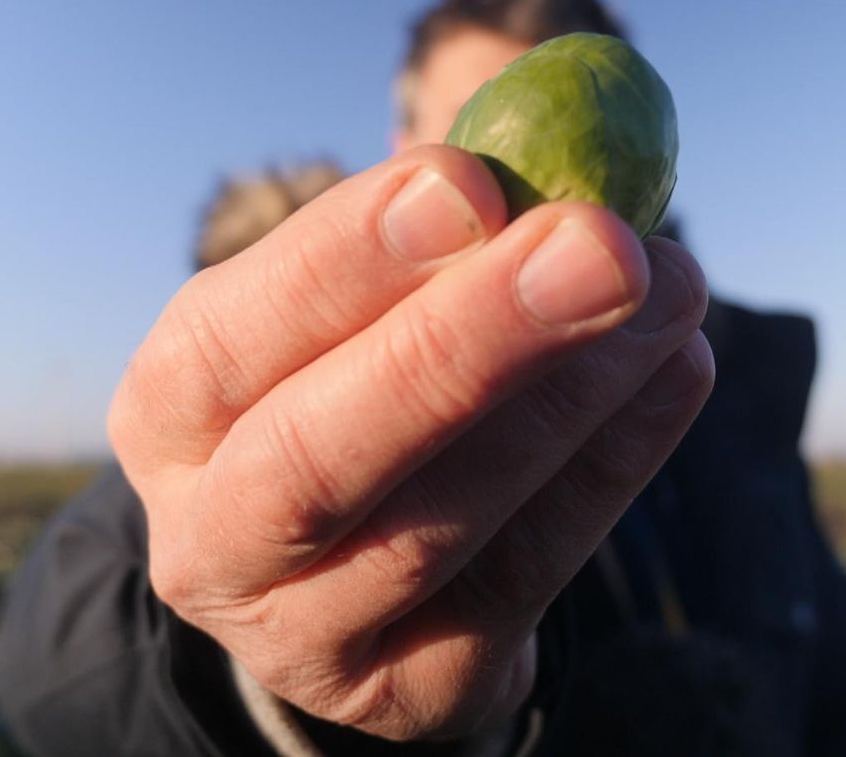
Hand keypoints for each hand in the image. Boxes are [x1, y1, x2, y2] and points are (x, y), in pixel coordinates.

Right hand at [107, 145, 713, 741]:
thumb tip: (555, 158)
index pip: (232, 338)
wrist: (345, 572)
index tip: (472, 181)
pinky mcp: (413, 687)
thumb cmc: (348, 386)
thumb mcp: (345, 309)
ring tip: (673, 291)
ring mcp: (303, 635)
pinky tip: (677, 368)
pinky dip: (613, 464)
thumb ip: (426, 238)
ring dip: (573, 397)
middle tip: (604, 245)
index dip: (348, 260)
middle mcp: (210, 537)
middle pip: (321, 455)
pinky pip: (527, 575)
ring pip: (438, 526)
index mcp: (168, 414)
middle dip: (471, 339)